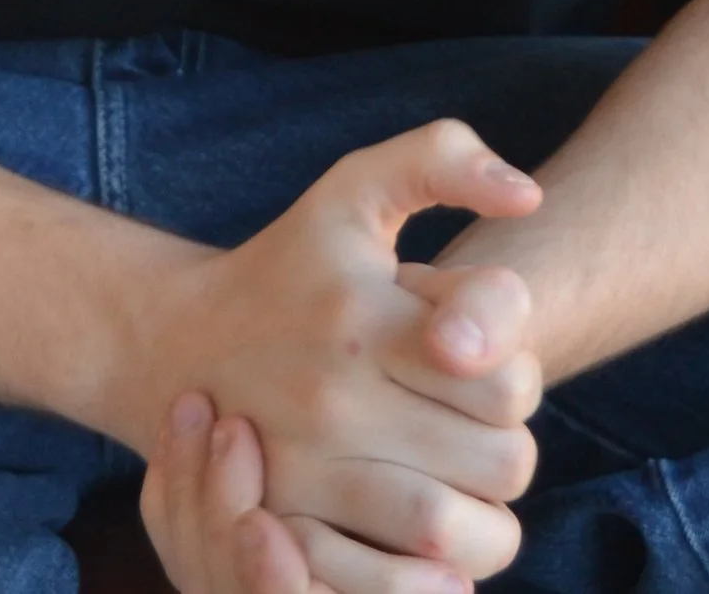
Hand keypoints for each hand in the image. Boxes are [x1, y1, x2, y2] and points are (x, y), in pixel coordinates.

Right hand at [124, 120, 545, 591]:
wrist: (179, 344)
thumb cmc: (293, 265)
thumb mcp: (355, 189)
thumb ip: (444, 157)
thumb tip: (529, 194)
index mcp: (362, 316)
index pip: (503, 378)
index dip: (518, 371)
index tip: (478, 359)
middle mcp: (332, 398)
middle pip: (496, 461)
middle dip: (508, 447)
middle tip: (475, 427)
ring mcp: (305, 474)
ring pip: (451, 531)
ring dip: (486, 521)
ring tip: (467, 488)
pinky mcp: (284, 529)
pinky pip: (387, 585)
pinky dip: (430, 581)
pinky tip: (438, 548)